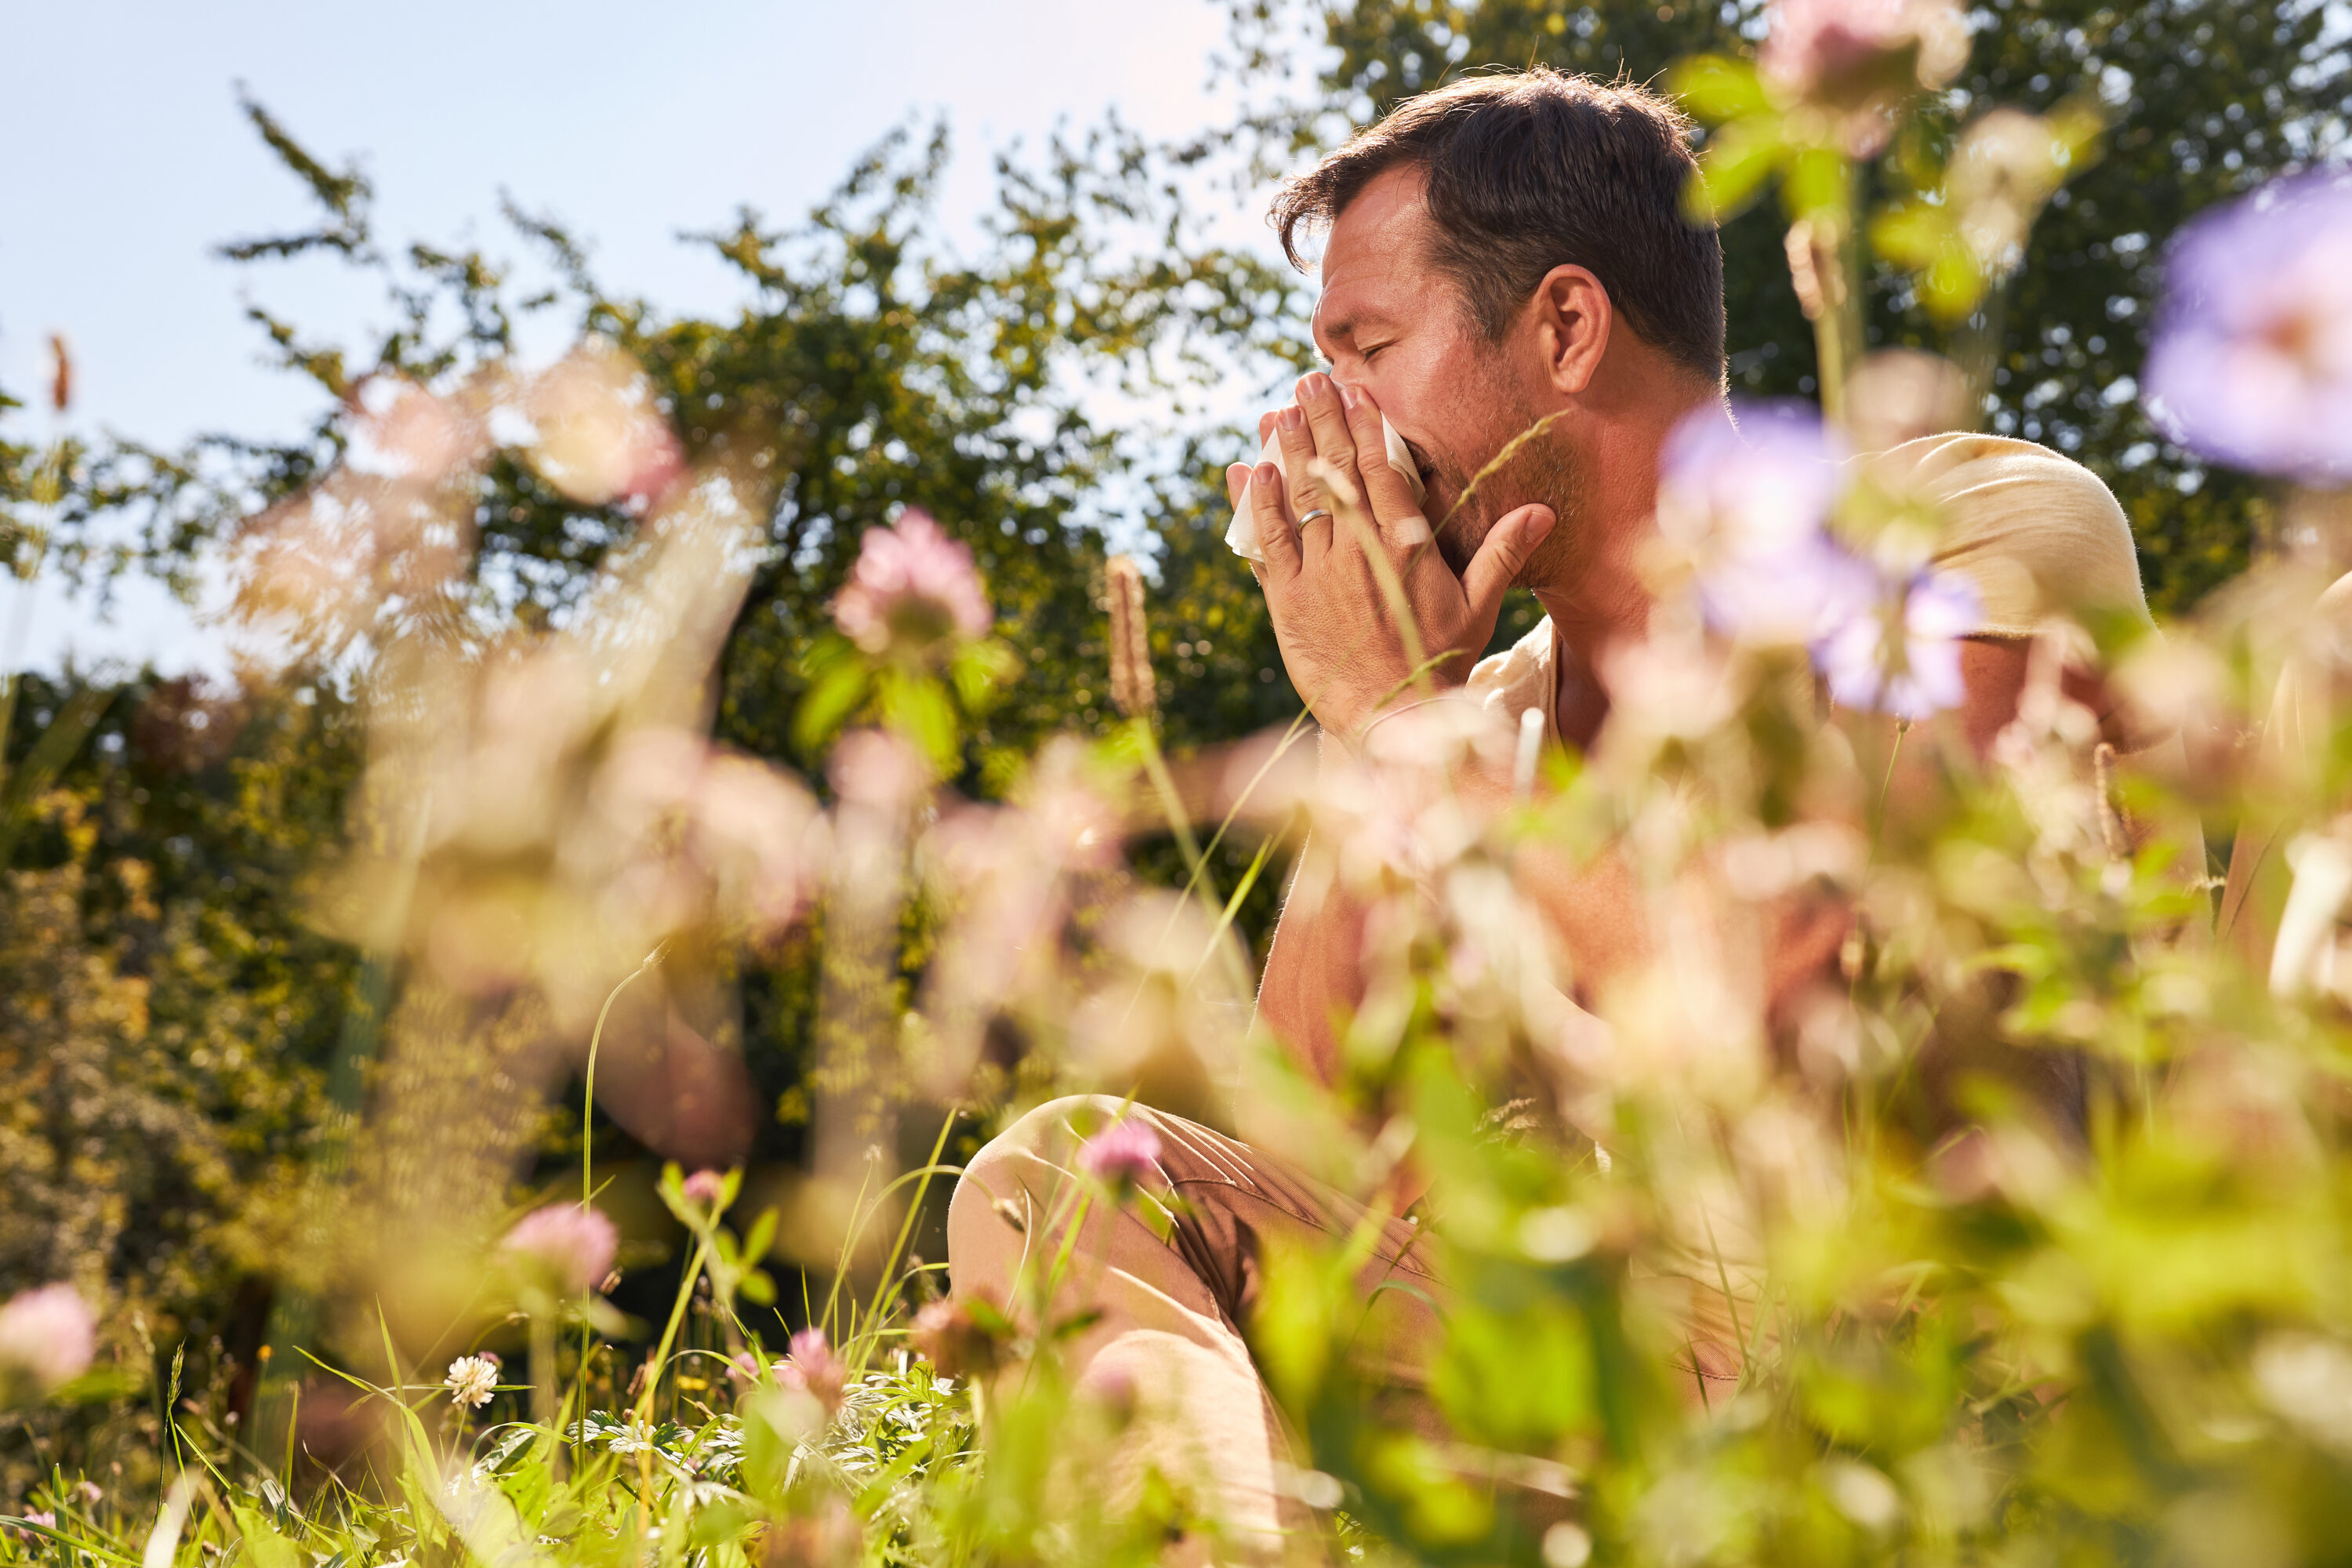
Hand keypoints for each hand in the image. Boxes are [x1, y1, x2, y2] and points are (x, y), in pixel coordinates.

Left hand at [1226, 373, 1554, 742]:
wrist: (1394, 718)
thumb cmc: (1441, 661)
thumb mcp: (1479, 606)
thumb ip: (1503, 552)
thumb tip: (1543, 510)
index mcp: (1405, 545)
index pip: (1383, 471)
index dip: (1366, 427)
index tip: (1355, 391)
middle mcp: (1359, 550)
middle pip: (1336, 472)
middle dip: (1320, 421)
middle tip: (1307, 382)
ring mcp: (1319, 573)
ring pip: (1298, 499)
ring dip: (1285, 451)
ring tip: (1274, 411)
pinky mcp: (1286, 600)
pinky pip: (1267, 543)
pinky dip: (1256, 507)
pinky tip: (1247, 471)